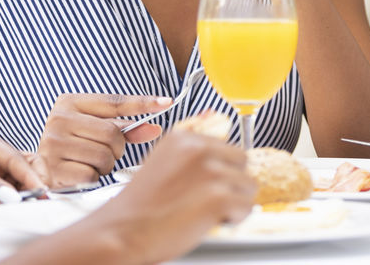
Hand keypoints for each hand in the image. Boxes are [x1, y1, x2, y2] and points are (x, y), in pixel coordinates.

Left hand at [0, 126, 47, 207]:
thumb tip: (11, 196)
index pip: (15, 157)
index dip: (29, 175)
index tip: (38, 192)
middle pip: (20, 170)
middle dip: (31, 183)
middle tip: (37, 201)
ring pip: (10, 188)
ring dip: (19, 198)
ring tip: (25, 210)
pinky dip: (3, 209)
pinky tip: (7, 215)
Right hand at [39, 93, 169, 185]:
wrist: (39, 169)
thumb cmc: (73, 145)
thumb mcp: (93, 128)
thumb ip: (124, 127)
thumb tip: (154, 128)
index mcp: (69, 102)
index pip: (114, 102)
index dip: (142, 103)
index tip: (166, 102)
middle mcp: (59, 119)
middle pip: (113, 133)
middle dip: (115, 148)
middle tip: (102, 151)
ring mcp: (54, 144)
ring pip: (105, 156)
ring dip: (104, 165)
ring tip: (88, 162)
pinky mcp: (54, 169)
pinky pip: (93, 175)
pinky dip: (93, 178)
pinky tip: (80, 173)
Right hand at [76, 132, 255, 261]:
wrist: (122, 231)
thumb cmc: (140, 207)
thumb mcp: (163, 164)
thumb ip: (191, 156)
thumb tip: (224, 154)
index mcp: (184, 137)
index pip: (226, 147)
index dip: (220, 171)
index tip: (204, 185)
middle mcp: (198, 148)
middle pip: (242, 161)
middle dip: (231, 183)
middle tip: (206, 200)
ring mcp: (210, 171)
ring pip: (248, 185)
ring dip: (233, 202)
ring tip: (204, 211)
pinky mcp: (218, 196)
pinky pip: (247, 207)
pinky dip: (234, 218)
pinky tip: (209, 221)